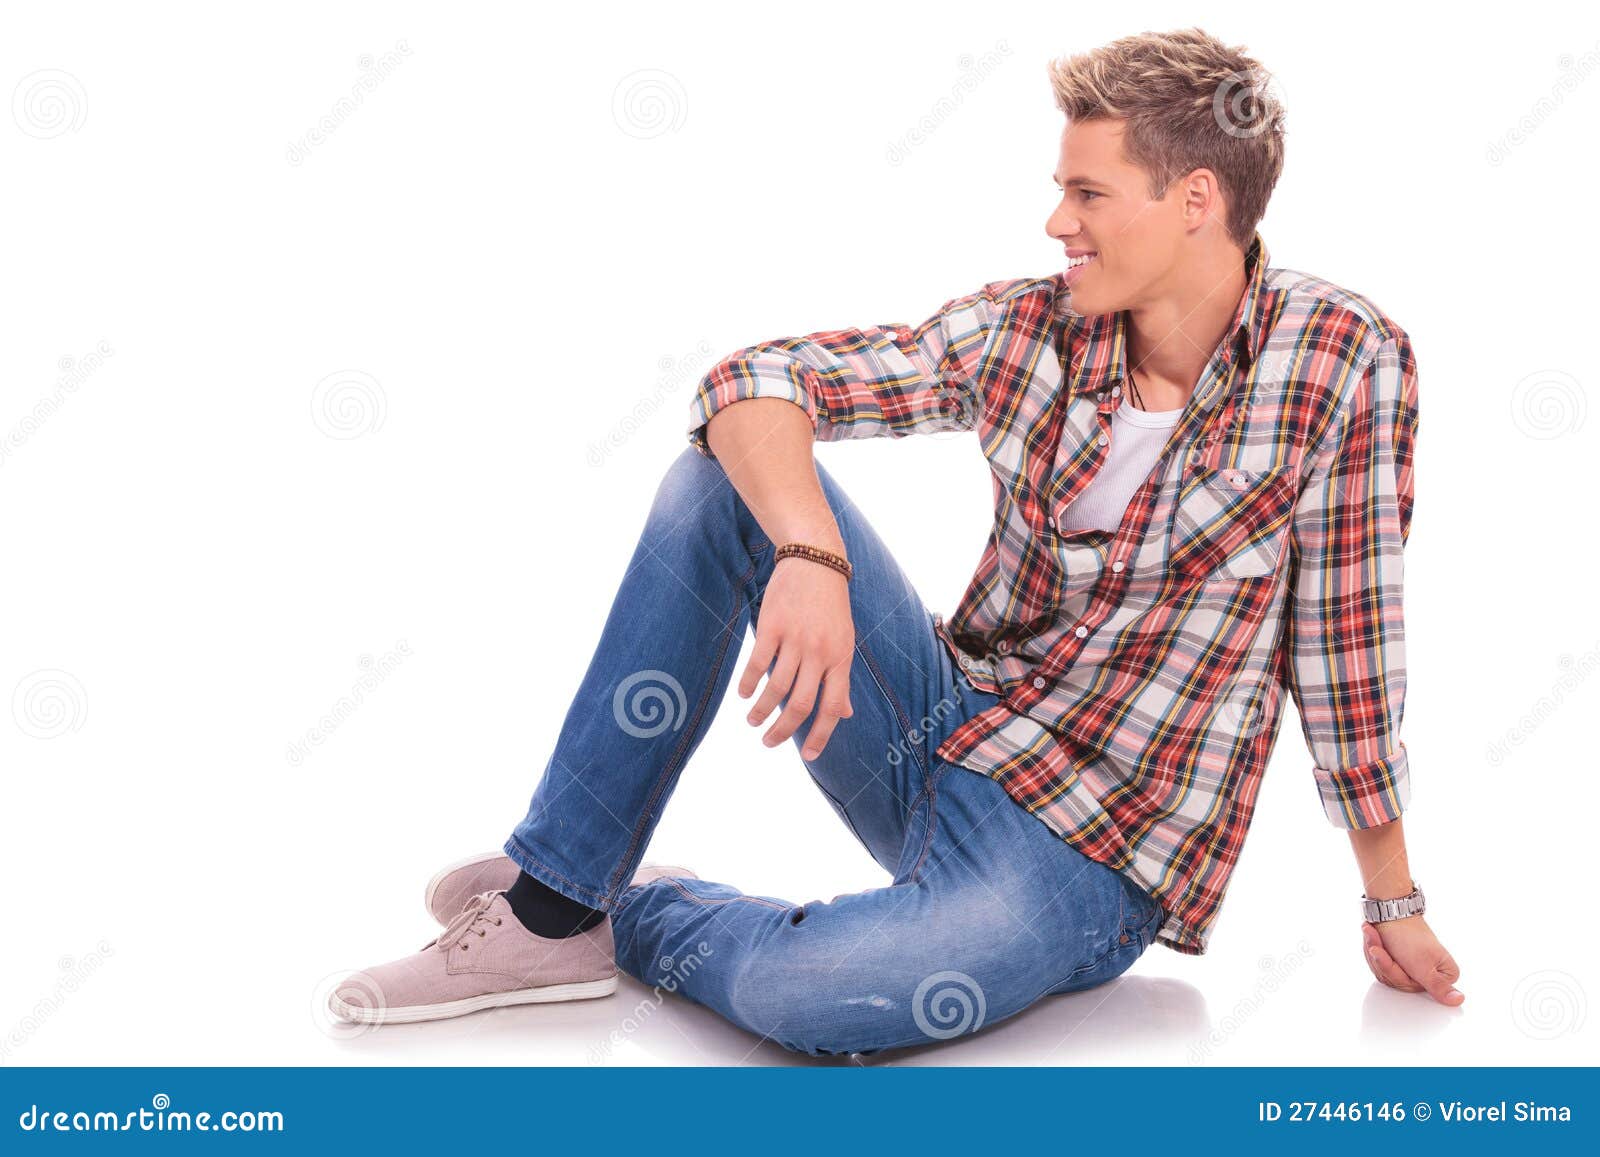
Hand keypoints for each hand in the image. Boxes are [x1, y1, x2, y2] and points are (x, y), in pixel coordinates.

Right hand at [738, 556, 853, 758]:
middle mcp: (820, 652)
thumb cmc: (830, 605)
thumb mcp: (844, 640)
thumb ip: (841, 678)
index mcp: (841, 658)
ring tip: (753, 721)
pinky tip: (744, 694)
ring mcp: (796, 638)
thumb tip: (845, 714)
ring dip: (763, 710)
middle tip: (769, 742)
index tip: (810, 756)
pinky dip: (749, 683)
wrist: (815, 560)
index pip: (832, 707)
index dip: (821, 735)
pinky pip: (758, 662)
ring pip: (777, 687)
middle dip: (784, 730)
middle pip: (801, 703)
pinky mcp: (773, 625)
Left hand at [1361, 916, 1463, 1005]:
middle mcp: (1427, 973)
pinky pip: (1377, 964)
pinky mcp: (1394, 960)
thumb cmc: (1407, 934)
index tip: (1400, 956)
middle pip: (1396, 981)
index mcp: (1442, 975)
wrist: (1389, 909)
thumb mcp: (1423, 966)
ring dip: (1375, 951)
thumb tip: (1459, 1001)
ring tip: (1375, 934)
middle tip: (1381, 945)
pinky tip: (1372, 935)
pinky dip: (1372, 948)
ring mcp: (1410, 966)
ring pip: (1384, 972)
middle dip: (1383, 960)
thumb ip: (1438, 987)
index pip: (1412, 989)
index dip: (1398, 972)